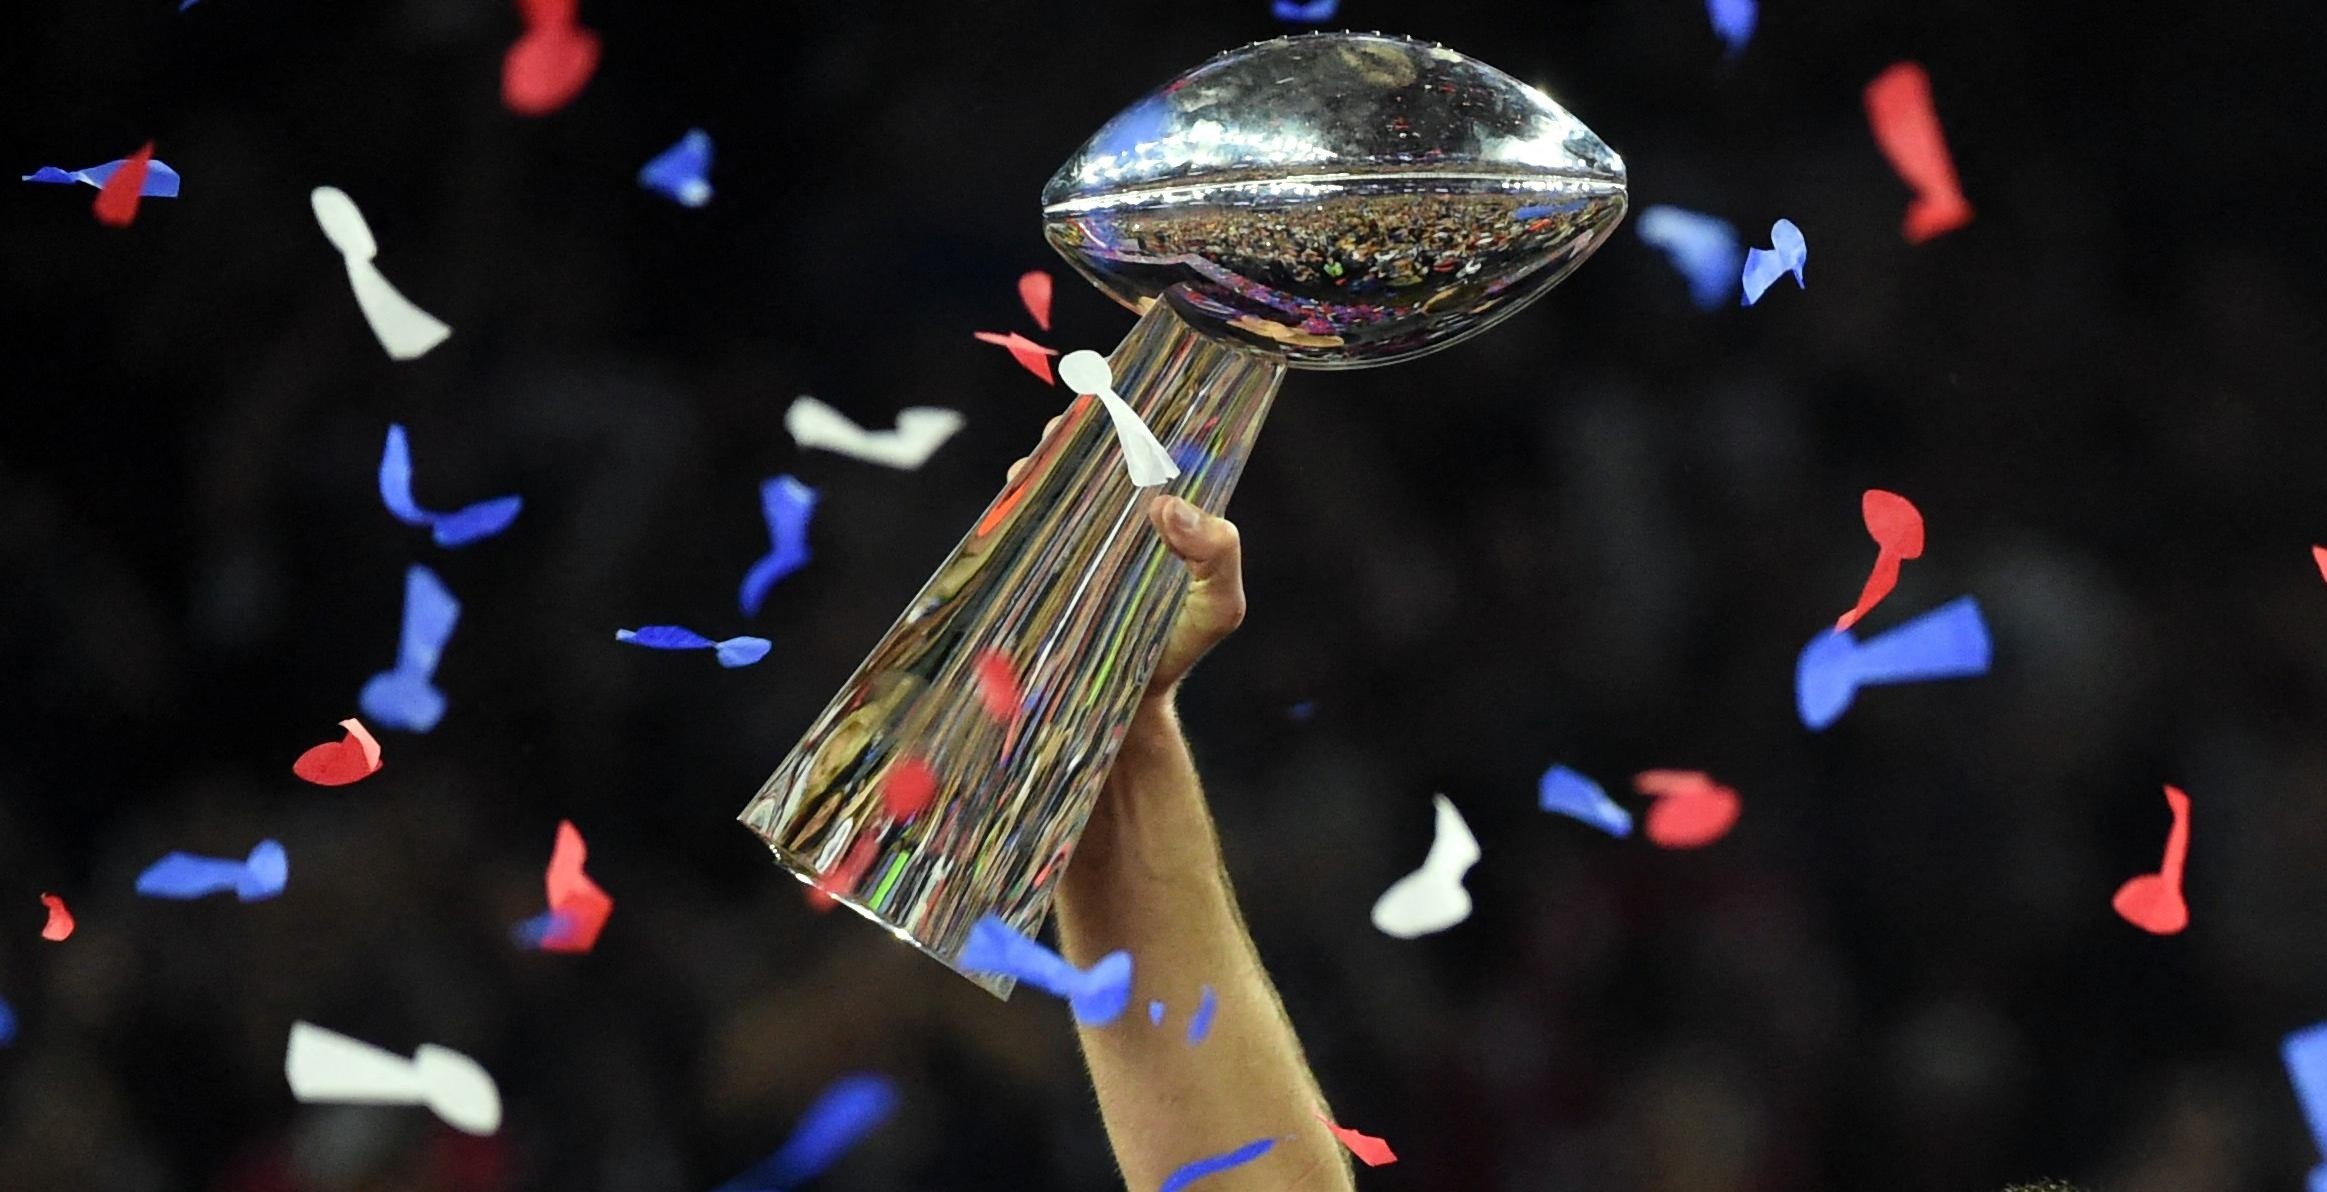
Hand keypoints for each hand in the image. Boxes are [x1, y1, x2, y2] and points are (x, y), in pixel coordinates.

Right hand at [1005, 418, 1245, 706]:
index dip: (1136, 420)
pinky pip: (1026, 516)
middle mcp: (1117, 516)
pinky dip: (1019, 493)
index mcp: (1163, 515)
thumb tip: (1170, 505)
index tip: (1124, 399)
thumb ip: (1217, 557)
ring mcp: (1076, 534)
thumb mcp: (1217, 606)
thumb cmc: (1179, 646)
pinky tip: (1020, 482)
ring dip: (1049, 455)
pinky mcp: (1041, 558)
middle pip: (1097, 455)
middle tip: (1078, 415)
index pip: (1149, 452)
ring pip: (1059, 479)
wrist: (1125, 701)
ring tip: (1047, 445)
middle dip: (1083, 427)